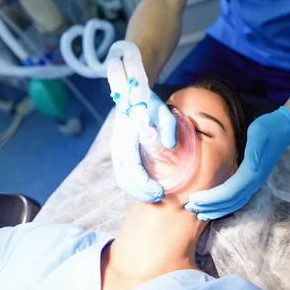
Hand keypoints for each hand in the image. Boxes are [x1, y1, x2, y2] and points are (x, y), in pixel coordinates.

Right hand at [108, 56, 176, 202]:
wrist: (131, 92)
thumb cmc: (147, 101)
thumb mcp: (161, 109)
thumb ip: (168, 125)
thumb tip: (172, 145)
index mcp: (126, 136)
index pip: (131, 168)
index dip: (144, 184)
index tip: (160, 192)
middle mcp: (118, 145)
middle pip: (124, 178)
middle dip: (141, 192)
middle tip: (160, 197)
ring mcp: (116, 149)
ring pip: (122, 178)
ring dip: (137, 191)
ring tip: (155, 195)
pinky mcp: (119, 151)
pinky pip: (123, 174)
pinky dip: (133, 185)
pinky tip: (147, 186)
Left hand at [185, 107, 289, 219]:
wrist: (284, 128)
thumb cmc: (268, 128)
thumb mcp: (259, 133)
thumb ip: (255, 150)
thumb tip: (252, 167)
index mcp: (253, 172)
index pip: (229, 192)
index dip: (211, 198)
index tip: (193, 198)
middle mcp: (255, 182)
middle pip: (230, 202)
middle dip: (209, 207)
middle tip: (189, 207)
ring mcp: (255, 182)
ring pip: (234, 203)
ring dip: (216, 209)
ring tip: (199, 212)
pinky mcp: (253, 179)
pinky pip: (238, 198)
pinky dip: (225, 205)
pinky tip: (215, 206)